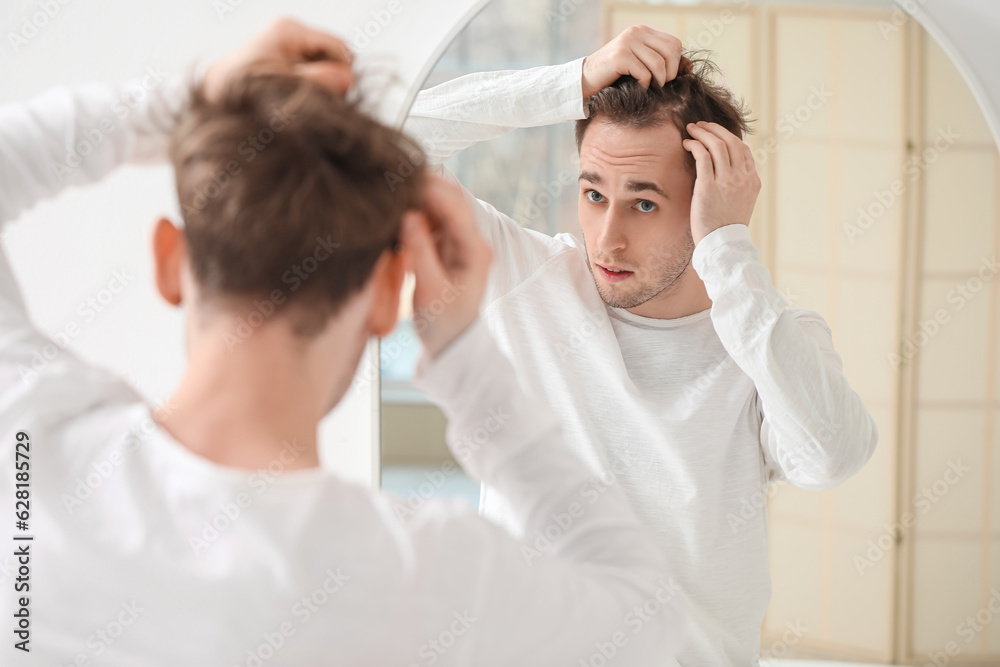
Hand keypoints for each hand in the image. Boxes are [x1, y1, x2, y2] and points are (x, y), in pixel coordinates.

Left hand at [203, 17, 353, 102]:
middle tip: (313, 102)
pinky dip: (309, 83)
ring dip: (320, 84)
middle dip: (331, 80)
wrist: (214, 94)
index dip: (342, 75)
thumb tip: (350, 78)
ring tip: (300, 99)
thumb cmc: (245, 92)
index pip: (340, 49)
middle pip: (333, 56)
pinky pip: (311, 67)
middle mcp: (290, 29)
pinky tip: (295, 95)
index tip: (330, 98)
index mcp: (290, 31)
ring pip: (324, 63)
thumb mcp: (285, 89)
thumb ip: (318, 83)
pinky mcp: (283, 52)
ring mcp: (287, 40)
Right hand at [401, 175, 492, 358]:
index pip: (455, 206)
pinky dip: (415, 212)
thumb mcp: (429, 290)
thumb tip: (407, 215)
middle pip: (450, 200)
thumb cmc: (442, 323)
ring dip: (417, 198)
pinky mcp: (447, 245)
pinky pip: (431, 219)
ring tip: (390, 194)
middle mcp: (472, 241)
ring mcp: (460, 241)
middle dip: (423, 188)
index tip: (401, 181)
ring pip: (440, 206)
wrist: (449, 343)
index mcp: (476, 250)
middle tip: (391, 181)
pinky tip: (396, 211)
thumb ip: (420, 251)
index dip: (430, 189)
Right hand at [581, 25, 688, 97]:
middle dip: (670, 73)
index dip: (676, 63)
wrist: (584, 81)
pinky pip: (645, 73)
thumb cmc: (613, 77)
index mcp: (642, 31)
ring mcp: (627, 42)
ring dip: (658, 82)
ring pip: (659, 64)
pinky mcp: (620, 56)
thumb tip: (690, 66)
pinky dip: (644, 86)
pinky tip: (636, 89)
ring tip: (649, 89)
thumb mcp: (640, 65)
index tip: (667, 78)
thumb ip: (661, 61)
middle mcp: (636, 32)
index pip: (674, 43)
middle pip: (671, 51)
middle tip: (660, 86)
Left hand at [682, 121, 760, 244]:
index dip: (728, 137)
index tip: (715, 134)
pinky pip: (703, 156)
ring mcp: (727, 182)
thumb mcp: (741, 202)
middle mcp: (743, 178)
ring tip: (691, 129)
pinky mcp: (709, 187)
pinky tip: (687, 144)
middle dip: (714, 129)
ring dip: (703, 133)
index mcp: (753, 181)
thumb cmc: (726, 226)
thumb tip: (727, 170)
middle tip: (701, 125)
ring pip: (717, 145)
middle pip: (731, 142)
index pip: (743, 150)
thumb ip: (738, 184)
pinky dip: (695, 145)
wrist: (723, 245)